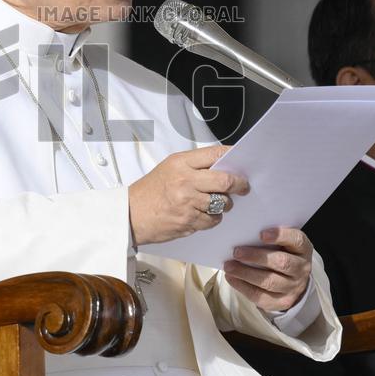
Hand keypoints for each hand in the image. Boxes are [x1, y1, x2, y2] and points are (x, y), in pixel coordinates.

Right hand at [128, 145, 248, 245]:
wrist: (131, 214)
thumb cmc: (150, 191)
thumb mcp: (169, 168)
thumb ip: (194, 165)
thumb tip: (224, 166)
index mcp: (181, 163)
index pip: (215, 154)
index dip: (233, 156)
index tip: (241, 161)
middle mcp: (185, 181)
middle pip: (225, 180)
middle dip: (240, 184)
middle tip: (243, 187)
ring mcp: (187, 202)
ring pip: (222, 203)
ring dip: (225, 205)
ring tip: (216, 203)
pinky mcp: (189, 221)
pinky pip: (213, 220)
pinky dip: (213, 218)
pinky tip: (203, 214)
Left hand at [223, 227, 312, 311]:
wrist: (293, 281)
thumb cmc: (281, 254)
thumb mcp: (282, 243)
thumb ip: (268, 237)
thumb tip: (242, 234)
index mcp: (303, 249)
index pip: (297, 240)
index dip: (280, 236)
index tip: (261, 234)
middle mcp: (301, 268)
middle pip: (282, 262)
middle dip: (256, 257)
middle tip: (236, 252)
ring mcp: (293, 287)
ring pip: (269, 281)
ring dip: (246, 273)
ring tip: (229, 266)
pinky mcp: (282, 302)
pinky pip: (261, 296)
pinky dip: (243, 286)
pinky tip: (231, 278)